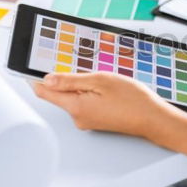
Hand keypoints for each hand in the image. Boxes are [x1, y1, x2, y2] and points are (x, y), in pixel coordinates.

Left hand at [33, 72, 177, 137]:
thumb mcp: (100, 80)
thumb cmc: (133, 100)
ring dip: (83, 85)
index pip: (44, 92)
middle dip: (69, 79)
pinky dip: (92, 93)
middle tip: (88, 71)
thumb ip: (71, 80)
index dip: (37, 77)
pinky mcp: (95, 121)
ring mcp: (86, 121)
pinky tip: (108, 91)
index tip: (33, 66)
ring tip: (105, 83)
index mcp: (75, 106)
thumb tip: (48, 79)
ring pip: (74, 97)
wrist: (153, 118)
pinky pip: (85, 103)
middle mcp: (77, 117)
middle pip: (60, 93)